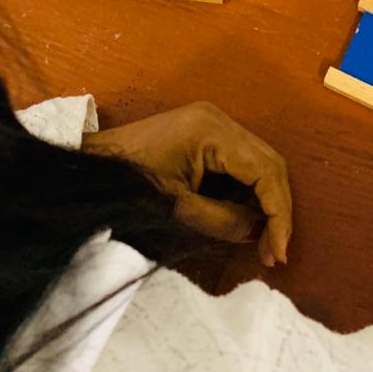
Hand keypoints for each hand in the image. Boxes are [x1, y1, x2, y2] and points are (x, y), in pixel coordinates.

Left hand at [82, 102, 291, 267]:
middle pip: (269, 163)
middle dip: (275, 209)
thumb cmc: (128, 182)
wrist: (95, 162)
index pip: (265, 172)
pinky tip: (242, 218)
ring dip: (264, 201)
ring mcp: (213, 122)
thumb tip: (257, 232)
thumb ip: (222, 221)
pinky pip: (240, 161)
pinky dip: (246, 191)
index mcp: (212, 131)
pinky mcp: (206, 132)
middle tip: (273, 251)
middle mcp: (219, 119)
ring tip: (260, 241)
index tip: (277, 252)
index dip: (277, 214)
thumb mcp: (177, 208)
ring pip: (259, 162)